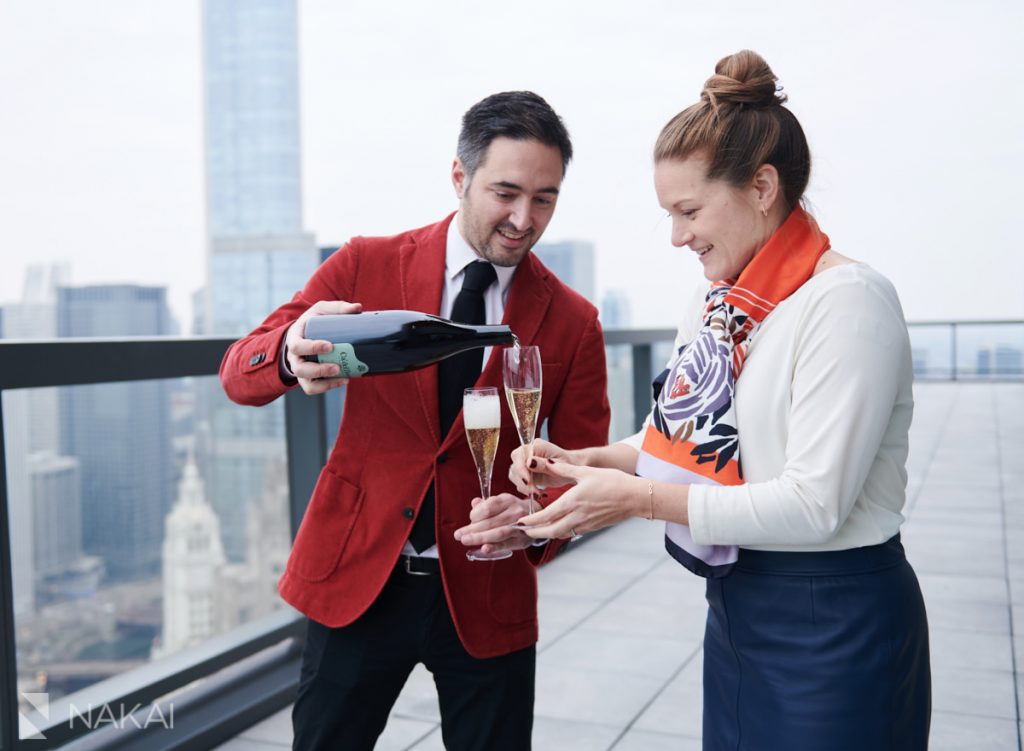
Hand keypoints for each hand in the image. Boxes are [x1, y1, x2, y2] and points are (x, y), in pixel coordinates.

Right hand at [285, 300, 362, 394]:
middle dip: (318, 370)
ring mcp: (301, 370)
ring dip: (324, 383)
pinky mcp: (308, 379)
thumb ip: (338, 308)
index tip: (330, 346)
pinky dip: (328, 387)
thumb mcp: (321, 310)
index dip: (312, 348)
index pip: (297, 346)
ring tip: (342, 376)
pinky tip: (343, 380)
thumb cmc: (312, 322)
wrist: (303, 334)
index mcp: (294, 338)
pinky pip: (314, 388)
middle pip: (299, 368)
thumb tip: (358, 307)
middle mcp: (294, 357)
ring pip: (306, 383)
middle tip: (336, 367)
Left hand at [454, 493, 536, 555]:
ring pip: (497, 533)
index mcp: (508, 500)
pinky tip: (484, 549)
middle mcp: (515, 512)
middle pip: (490, 521)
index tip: (470, 520)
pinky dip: (494, 547)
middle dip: (472, 529)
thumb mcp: (503, 502)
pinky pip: (506, 544)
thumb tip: (474, 503)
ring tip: (465, 540)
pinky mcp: (521, 540)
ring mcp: (520, 526)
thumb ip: (488, 503)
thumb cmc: (515, 511)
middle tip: (458, 535)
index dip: (475, 514)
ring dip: (479, 538)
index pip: (488, 507)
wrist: (540, 519)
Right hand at [509, 439, 579, 494]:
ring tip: (538, 494)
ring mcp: (525, 463)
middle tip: (535, 492)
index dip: (520, 468)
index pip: (519, 455)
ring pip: (514, 476)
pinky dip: (527, 490)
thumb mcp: (559, 465)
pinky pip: (520, 483)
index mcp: (535, 446)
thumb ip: (544, 463)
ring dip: (524, 487)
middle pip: (515, 466)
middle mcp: (527, 453)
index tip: (527, 480)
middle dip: (522, 481)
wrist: (571, 469)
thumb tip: (529, 462)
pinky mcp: (525, 474)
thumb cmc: (568, 464)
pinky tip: (539, 494)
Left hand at [515, 460, 638, 538]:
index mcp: (572, 501)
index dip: (531, 521)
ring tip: (537, 531)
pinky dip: (561, 531)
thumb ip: (563, 469)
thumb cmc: (612, 482)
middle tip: (523, 531)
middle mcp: (577, 516)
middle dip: (535, 533)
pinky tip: (558, 527)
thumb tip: (545, 462)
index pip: (546, 515)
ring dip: (547, 534)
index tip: (520, 522)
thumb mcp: (585, 472)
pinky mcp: (593, 527)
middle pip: (550, 531)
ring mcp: (585, 524)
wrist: (634, 497)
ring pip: (561, 533)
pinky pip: (572, 532)